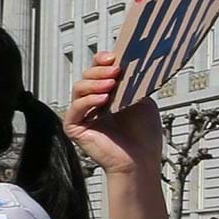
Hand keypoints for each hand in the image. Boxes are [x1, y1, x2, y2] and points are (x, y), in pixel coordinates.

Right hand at [62, 51, 160, 177]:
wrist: (141, 161)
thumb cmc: (143, 135)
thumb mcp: (141, 100)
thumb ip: (132, 82)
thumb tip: (129, 62)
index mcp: (106, 94)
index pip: (97, 71)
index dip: (101, 61)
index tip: (114, 57)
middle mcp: (92, 103)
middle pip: (86, 77)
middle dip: (100, 70)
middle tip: (116, 70)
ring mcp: (82, 115)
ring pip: (79, 88)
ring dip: (95, 83)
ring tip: (111, 84)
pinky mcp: (74, 127)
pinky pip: (75, 108)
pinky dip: (88, 100)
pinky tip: (103, 99)